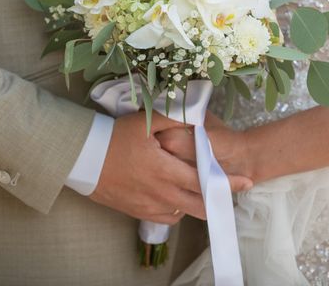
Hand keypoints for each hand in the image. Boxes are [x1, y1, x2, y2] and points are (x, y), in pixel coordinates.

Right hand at [90, 110, 252, 224]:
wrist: (82, 158)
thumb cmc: (113, 137)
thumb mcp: (143, 121)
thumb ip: (172, 116)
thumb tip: (194, 111)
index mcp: (165, 170)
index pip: (204, 180)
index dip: (227, 182)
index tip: (246, 182)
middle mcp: (160, 192)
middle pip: (198, 204)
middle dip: (218, 199)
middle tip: (232, 192)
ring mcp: (148, 205)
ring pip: (183, 211)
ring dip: (196, 204)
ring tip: (204, 192)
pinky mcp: (137, 211)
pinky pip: (166, 217)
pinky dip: (176, 209)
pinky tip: (177, 198)